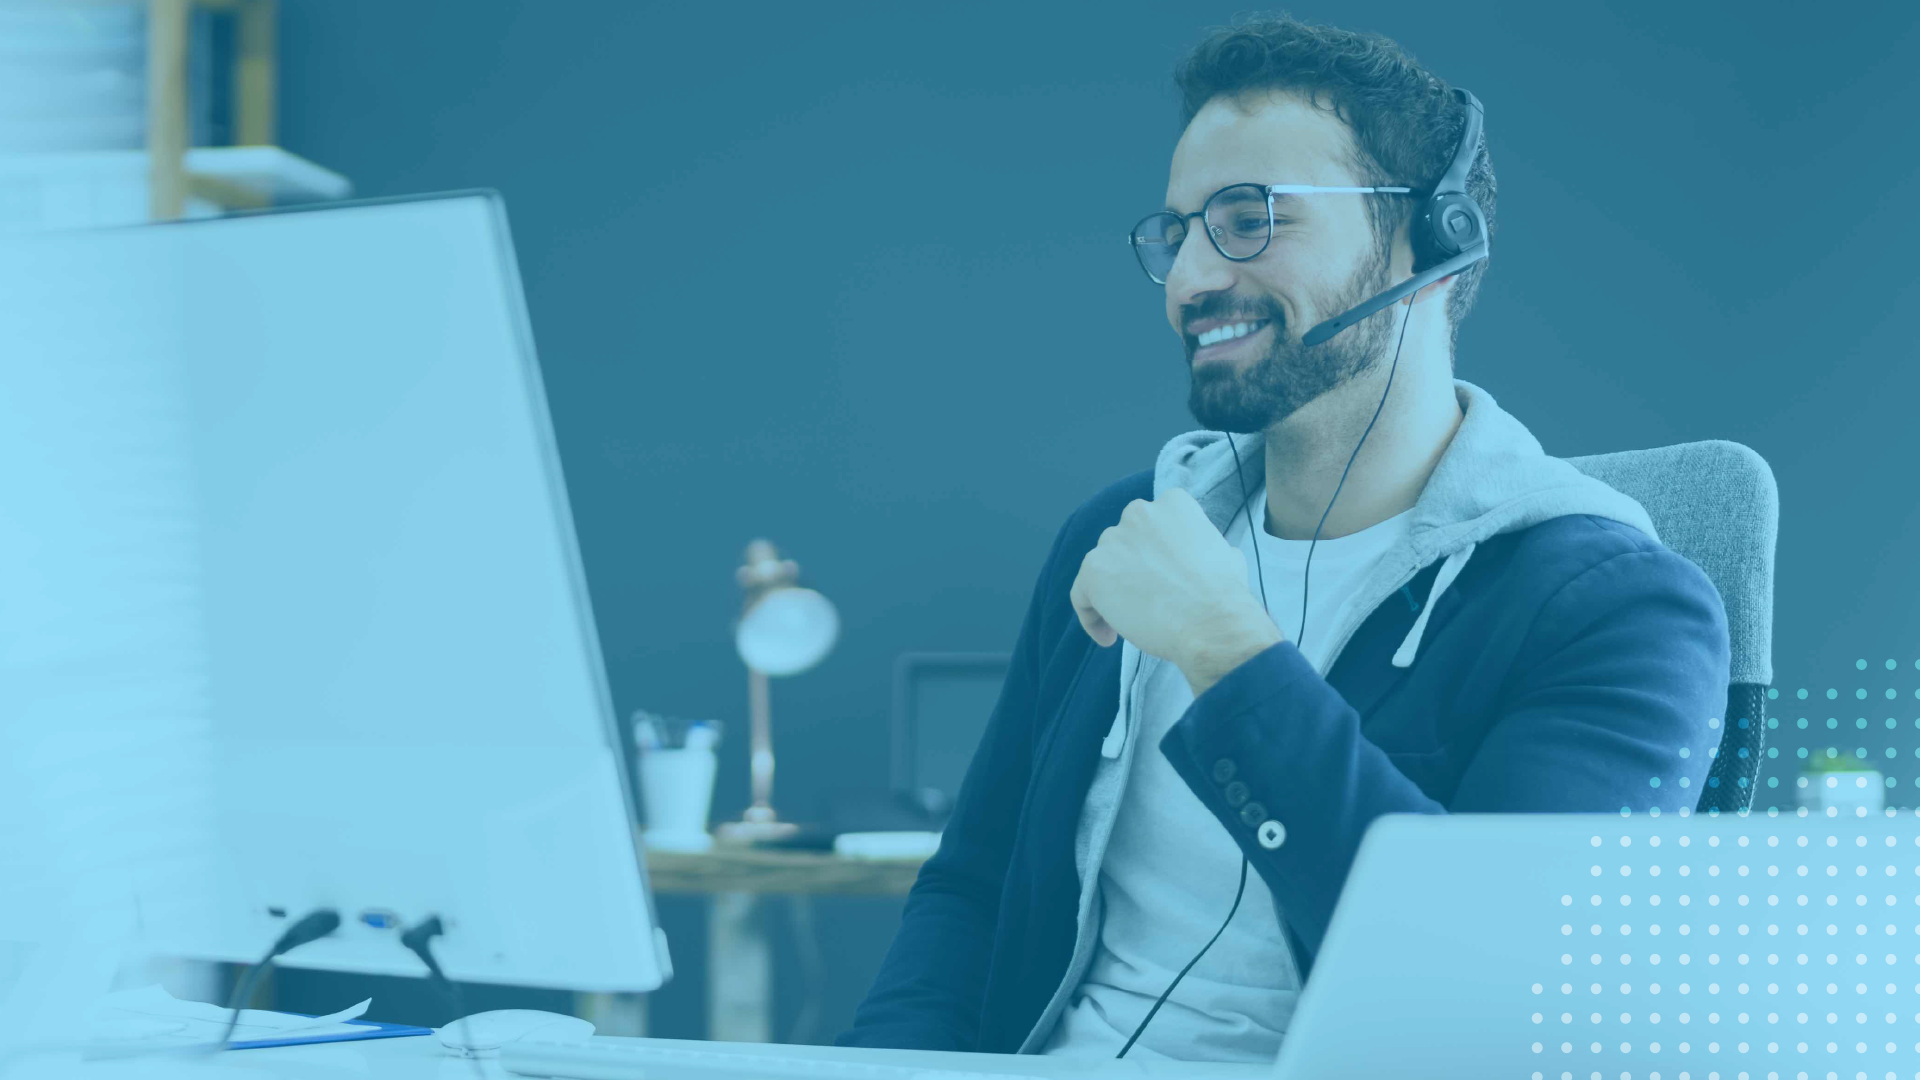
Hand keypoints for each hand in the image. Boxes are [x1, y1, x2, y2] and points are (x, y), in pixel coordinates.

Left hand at [1068, 488, 1282, 690]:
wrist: (1210, 622)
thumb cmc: (1223, 595)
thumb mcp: (1225, 555)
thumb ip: (1205, 547)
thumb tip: (1213, 556)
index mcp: (1172, 504)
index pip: (1151, 526)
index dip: (1154, 554)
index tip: (1162, 579)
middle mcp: (1139, 513)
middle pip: (1124, 543)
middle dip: (1131, 570)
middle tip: (1146, 599)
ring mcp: (1113, 540)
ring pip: (1102, 567)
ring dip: (1112, 592)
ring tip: (1131, 622)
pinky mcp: (1094, 569)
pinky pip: (1082, 595)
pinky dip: (1091, 616)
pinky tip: (1109, 637)